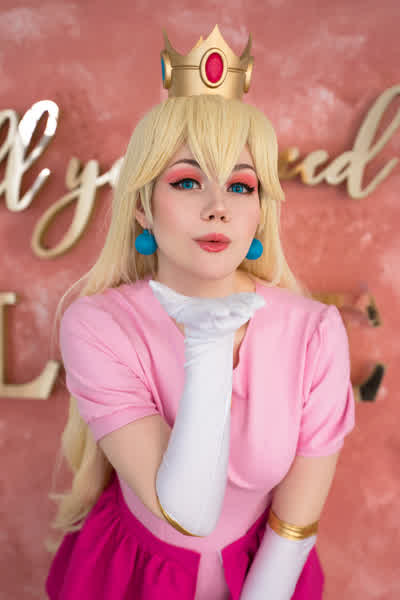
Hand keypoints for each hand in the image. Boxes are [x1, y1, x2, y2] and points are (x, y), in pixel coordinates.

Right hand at [149, 279, 265, 339]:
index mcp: (203, 315)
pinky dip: (252, 306)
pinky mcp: (237, 311)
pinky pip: (246, 308)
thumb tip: (153, 283)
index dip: (216, 314)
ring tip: (254, 306)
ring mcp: (228, 316)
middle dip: (234, 314)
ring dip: (245, 311)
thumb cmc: (187, 312)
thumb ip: (163, 294)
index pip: (209, 314)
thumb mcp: (173, 305)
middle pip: (226, 316)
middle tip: (243, 311)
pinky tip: (260, 302)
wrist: (202, 327)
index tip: (223, 311)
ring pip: (238, 314)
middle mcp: (217, 317)